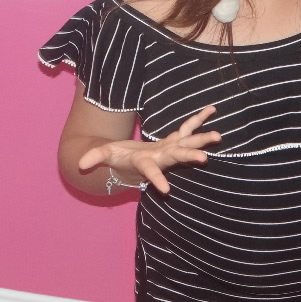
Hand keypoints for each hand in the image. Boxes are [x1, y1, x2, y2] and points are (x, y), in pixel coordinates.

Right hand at [78, 106, 220, 193]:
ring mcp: (169, 150)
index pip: (150, 172)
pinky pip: (188, 129)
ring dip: (202, 140)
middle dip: (188, 157)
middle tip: (204, 158)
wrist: (131, 164)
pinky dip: (198, 120)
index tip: (166, 190)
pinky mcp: (173, 141)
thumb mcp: (104, 156)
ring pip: (187, 144)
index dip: (157, 180)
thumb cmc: (117, 159)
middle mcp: (160, 158)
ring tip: (218, 136)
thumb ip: (95, 157)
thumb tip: (81, 163)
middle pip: (175, 157)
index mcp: (144, 163)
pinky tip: (212, 110)